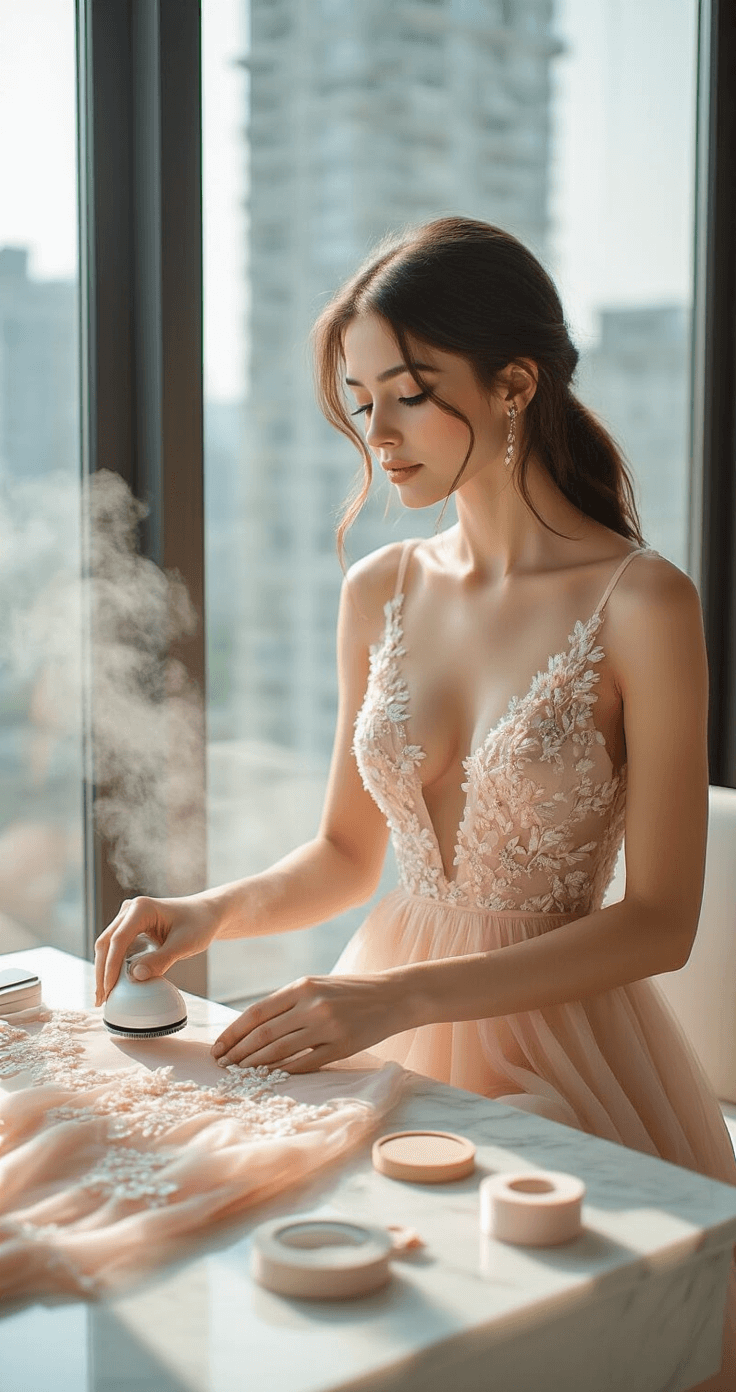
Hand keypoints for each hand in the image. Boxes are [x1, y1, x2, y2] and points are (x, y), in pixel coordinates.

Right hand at [94, 893, 220, 1005]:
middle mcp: (130, 910)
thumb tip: (134, 976)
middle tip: (101, 1000)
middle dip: (101, 972)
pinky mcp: (130, 928)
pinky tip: (112, 985)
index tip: (109, 990)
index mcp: (142, 908)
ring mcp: (128, 918)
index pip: (118, 939)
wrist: (206, 914)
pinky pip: (116, 948)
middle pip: (106, 942)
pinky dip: (112, 966)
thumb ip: (161, 960)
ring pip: (107, 946)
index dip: (111, 966)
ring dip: (103, 971)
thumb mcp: (185, 944)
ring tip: (103, 997)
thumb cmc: (199, 925)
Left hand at [210, 972, 404, 1073]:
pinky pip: (306, 1063)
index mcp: (302, 986)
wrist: (394, 994)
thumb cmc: (350, 991)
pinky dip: (285, 1072)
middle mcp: (312, 1005)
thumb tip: (253, 1026)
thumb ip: (289, 1002)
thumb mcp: (317, 986)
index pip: (256, 1012)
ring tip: (240, 1073)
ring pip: (280, 1051)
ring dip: (256, 1065)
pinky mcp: (342, 1046)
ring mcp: (327, 1026)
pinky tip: (271, 1078)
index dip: (233, 1033)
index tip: (218, 1047)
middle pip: (264, 1034)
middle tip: (222, 1066)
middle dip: (239, 1052)